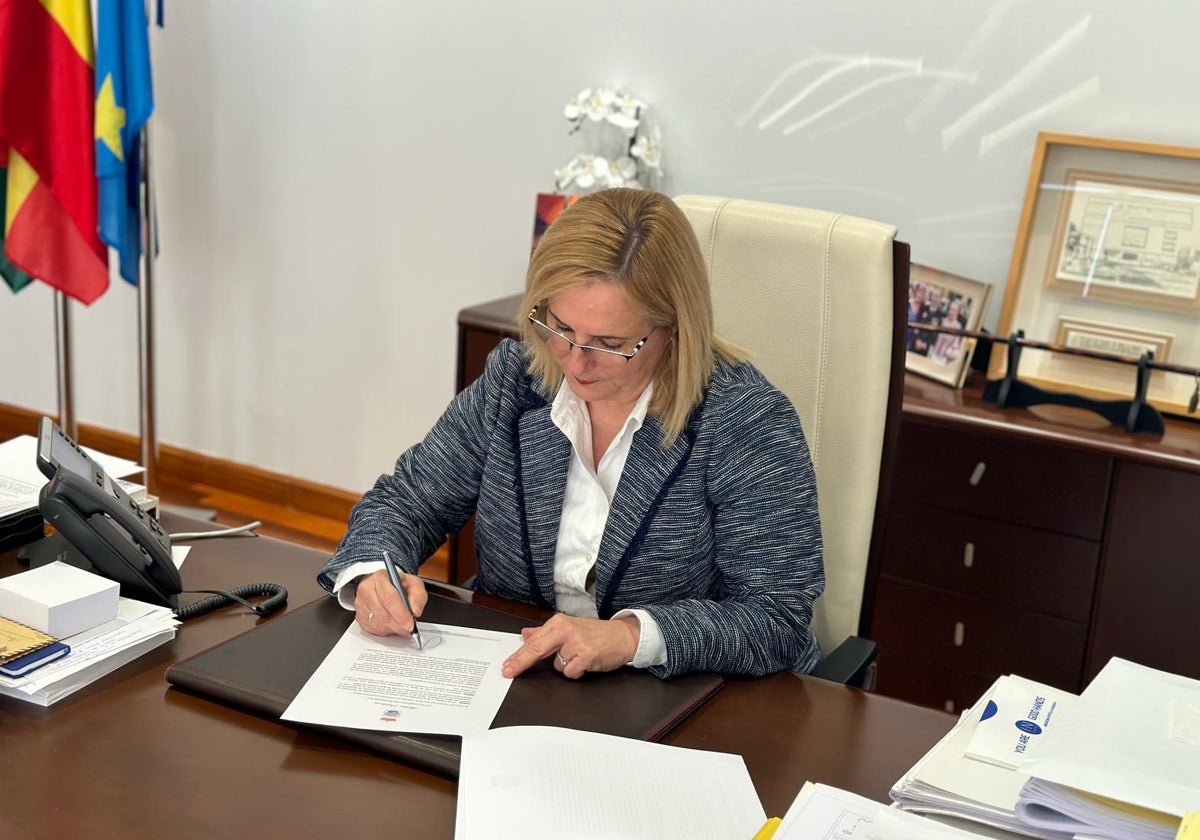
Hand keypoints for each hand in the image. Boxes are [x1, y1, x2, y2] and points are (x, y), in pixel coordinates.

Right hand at [353, 569, 426, 637]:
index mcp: (379, 578)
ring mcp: (360, 604)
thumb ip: (418, 595)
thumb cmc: (398, 584)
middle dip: (399, 625)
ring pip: (378, 624)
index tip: (410, 624)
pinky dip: (385, 630)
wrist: (385, 584)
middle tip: (409, 627)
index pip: (388, 598)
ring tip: (402, 624)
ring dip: (393, 628)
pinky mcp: (359, 616)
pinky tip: (392, 624)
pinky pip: (373, 629)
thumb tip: (415, 611)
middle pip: (382, 614)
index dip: (400, 614)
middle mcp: (366, 590)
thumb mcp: (414, 583)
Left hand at [502, 613, 639, 679]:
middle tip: (508, 671)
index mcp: (559, 622)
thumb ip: (545, 632)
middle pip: (536, 649)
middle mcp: (566, 630)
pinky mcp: (587, 656)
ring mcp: (577, 643)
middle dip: (521, 662)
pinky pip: (571, 673)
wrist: (623, 636)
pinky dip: (576, 672)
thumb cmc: (596, 634)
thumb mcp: (569, 628)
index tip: (507, 666)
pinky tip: (586, 663)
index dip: (518, 655)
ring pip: (557, 666)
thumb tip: (525, 634)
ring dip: (566, 666)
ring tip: (579, 656)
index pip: (533, 641)